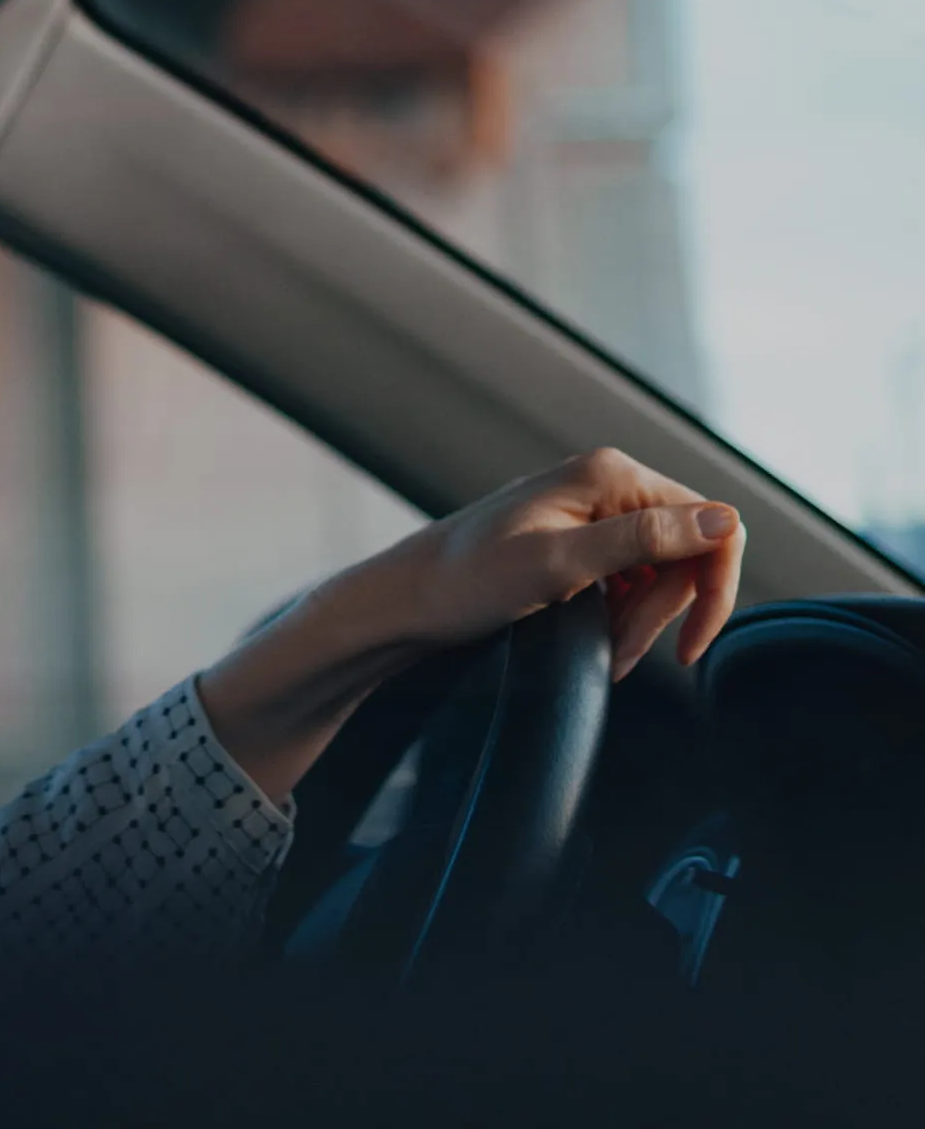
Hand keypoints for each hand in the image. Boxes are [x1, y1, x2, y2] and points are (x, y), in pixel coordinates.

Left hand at [387, 447, 745, 681]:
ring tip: (605, 651)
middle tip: (620, 652)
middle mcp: (607, 484)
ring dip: (641, 620)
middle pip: (687, 554)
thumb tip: (722, 522)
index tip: (687, 646)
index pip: (714, 525)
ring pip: (660, 573)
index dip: (713, 589)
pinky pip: (629, 579)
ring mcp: (592, 512)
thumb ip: (642, 540)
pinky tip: (596, 637)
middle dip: (662, 613)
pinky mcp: (578, 541)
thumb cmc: (465, 582)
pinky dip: (622, 615)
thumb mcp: (558, 565)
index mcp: (611, 475)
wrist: (406, 601)